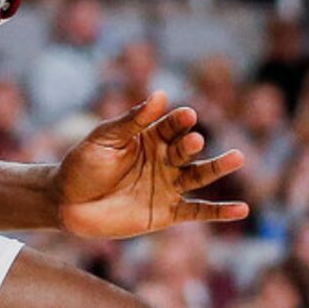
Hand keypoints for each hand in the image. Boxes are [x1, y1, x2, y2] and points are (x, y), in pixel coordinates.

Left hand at [52, 92, 247, 239]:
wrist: (67, 202)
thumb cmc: (83, 164)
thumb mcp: (105, 139)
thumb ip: (132, 121)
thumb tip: (160, 95)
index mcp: (149, 136)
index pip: (170, 125)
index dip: (178, 120)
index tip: (186, 115)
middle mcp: (163, 159)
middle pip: (185, 149)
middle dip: (191, 144)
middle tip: (194, 140)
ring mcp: (167, 186)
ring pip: (198, 175)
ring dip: (217, 167)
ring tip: (237, 157)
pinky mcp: (166, 213)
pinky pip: (197, 211)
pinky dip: (219, 212)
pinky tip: (241, 209)